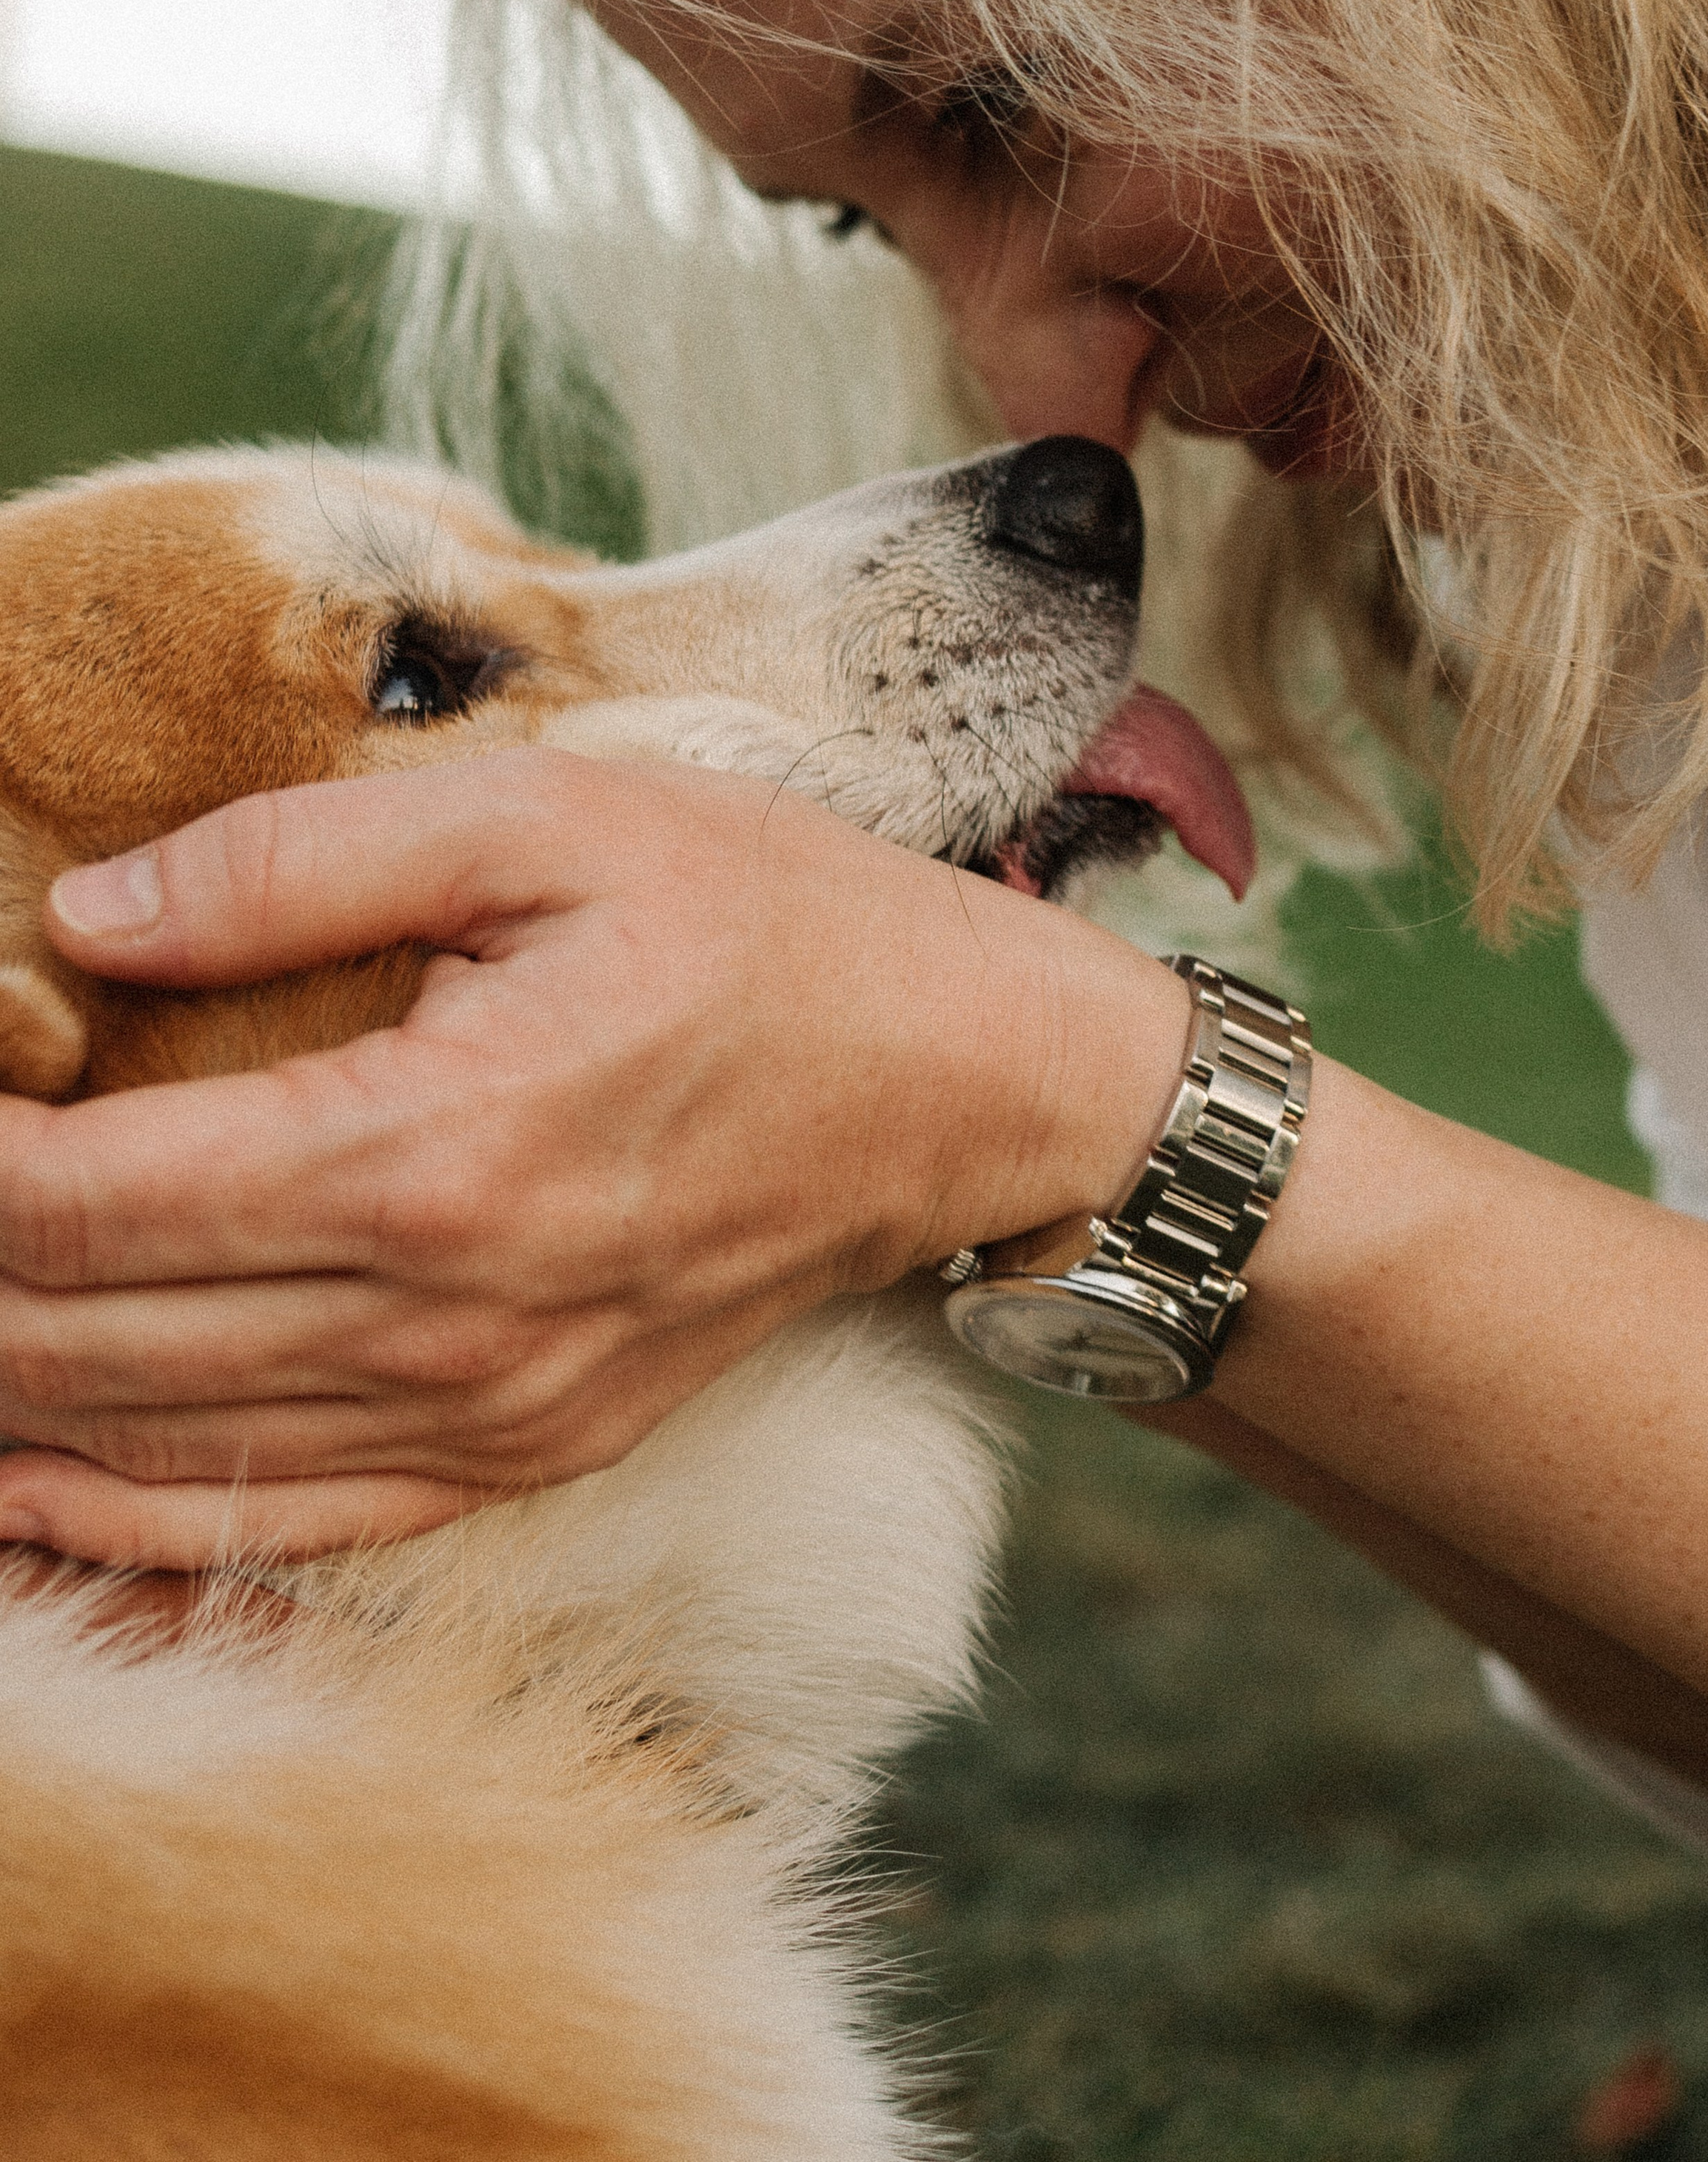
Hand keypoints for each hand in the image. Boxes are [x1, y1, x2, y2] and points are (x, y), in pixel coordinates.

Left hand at [0, 748, 1187, 1567]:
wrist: (970, 1085)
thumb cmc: (776, 926)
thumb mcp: (552, 820)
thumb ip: (302, 860)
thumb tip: (89, 922)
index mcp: (437, 1145)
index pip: (100, 1200)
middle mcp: (448, 1316)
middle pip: (102, 1343)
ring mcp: (494, 1412)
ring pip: (172, 1454)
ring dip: (17, 1405)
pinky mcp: (535, 1450)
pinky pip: (291, 1531)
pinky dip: (138, 1524)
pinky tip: (37, 1490)